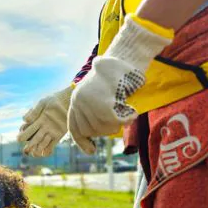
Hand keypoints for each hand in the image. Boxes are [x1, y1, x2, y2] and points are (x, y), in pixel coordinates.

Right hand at [18, 87, 72, 156]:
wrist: (67, 101)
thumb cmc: (53, 100)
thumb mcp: (43, 103)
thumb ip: (34, 111)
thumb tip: (24, 120)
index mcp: (36, 120)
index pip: (27, 130)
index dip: (23, 135)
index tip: (19, 138)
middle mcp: (42, 128)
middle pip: (33, 138)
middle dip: (29, 145)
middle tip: (26, 150)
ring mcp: (50, 132)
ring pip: (41, 143)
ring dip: (37, 148)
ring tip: (34, 153)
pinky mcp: (58, 135)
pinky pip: (51, 144)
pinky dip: (47, 150)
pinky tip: (44, 153)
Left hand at [68, 14, 172, 153]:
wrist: (125, 57)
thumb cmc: (115, 74)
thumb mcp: (98, 91)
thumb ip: (93, 109)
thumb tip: (89, 143)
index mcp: (75, 99)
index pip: (74, 127)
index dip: (82, 141)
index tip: (91, 151)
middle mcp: (78, 101)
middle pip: (91, 130)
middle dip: (106, 127)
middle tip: (118, 115)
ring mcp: (90, 103)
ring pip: (104, 128)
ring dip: (117, 122)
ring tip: (125, 109)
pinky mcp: (103, 104)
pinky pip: (115, 122)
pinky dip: (126, 118)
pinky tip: (132, 111)